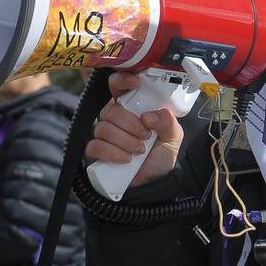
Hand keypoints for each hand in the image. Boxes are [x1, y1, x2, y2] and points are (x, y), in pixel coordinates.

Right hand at [83, 71, 184, 186]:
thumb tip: (150, 115)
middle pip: (110, 110)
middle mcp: (114, 119)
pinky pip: (95, 145)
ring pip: (103, 128)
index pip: (117, 86)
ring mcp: (101, 135)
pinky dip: (113, 153)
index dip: (122, 80)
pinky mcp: (93, 152)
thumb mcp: (172, 137)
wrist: (151, 184)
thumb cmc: (158, 157)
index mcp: (130, 108)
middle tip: (145, 135)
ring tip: (139, 150)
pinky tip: (126, 159)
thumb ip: (168, 122)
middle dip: (130, 124)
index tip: (135, 83)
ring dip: (125, 140)